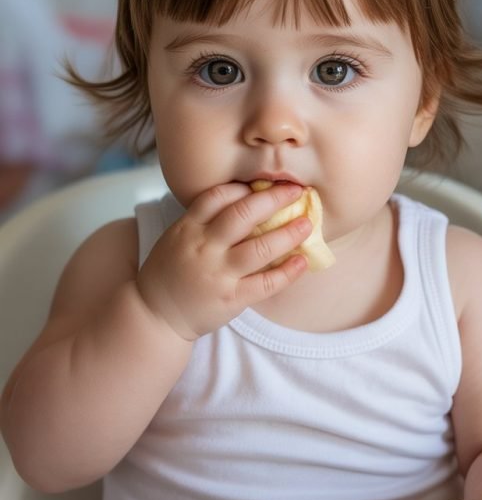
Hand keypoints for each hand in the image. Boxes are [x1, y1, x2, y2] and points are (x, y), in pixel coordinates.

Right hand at [136, 181, 311, 340]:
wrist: (155, 315)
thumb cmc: (171, 272)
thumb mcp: (177, 237)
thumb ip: (204, 220)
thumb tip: (245, 198)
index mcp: (188, 228)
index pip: (217, 197)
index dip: (245, 187)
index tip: (267, 183)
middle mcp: (203, 247)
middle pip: (242, 215)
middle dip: (273, 200)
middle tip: (296, 191)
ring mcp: (218, 274)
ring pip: (260, 248)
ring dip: (288, 234)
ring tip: (308, 224)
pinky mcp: (230, 299)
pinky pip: (265, 283)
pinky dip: (287, 272)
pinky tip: (302, 261)